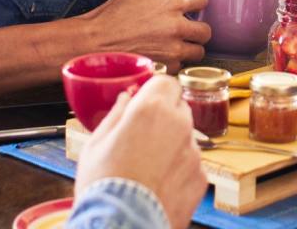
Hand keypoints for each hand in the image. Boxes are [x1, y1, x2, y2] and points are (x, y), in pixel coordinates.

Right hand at [75, 75, 206, 228]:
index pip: (166, 81)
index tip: (145, 101)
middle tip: (142, 136)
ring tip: (147, 167)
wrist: (121, 226)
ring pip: (186, 136)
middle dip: (164, 116)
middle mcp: (178, 124)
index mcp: (151, 109)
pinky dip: (179, 169)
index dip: (155, 90)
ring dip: (172, 143)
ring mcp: (193, 151)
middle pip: (178, 106)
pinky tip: (158, 184)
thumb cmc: (103, 187)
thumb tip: (125, 98)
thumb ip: (116, 115)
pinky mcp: (201, 176)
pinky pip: (191, 163)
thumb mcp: (95, 145)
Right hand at [78, 0, 211, 71]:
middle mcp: (176, 26)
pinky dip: (175, 60)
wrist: (94, 41)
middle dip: (196, 27)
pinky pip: (182, 65)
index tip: (183, 5)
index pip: (203, 0)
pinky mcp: (165, 67)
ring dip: (189, 46)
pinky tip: (162, 52)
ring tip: (173, 41)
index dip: (192, 2)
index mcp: (173, 2)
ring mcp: (172, 49)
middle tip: (181, 26)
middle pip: (206, 29)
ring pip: (198, 50)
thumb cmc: (116, 11)